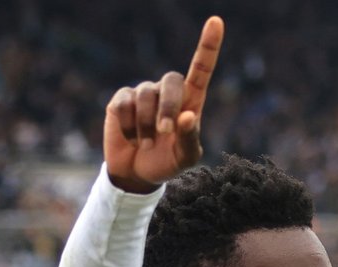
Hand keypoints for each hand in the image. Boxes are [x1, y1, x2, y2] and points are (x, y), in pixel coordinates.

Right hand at [103, 16, 223, 192]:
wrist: (137, 173)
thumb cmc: (167, 162)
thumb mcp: (185, 158)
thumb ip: (190, 138)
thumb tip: (187, 116)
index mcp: (190, 101)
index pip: (201, 69)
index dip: (208, 46)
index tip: (216, 22)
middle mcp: (168, 92)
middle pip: (171, 81)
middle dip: (168, 106)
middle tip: (165, 132)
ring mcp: (143, 94)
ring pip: (146, 96)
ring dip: (146, 125)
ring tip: (146, 144)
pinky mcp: (121, 100)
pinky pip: (124, 104)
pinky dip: (128, 125)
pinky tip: (132, 138)